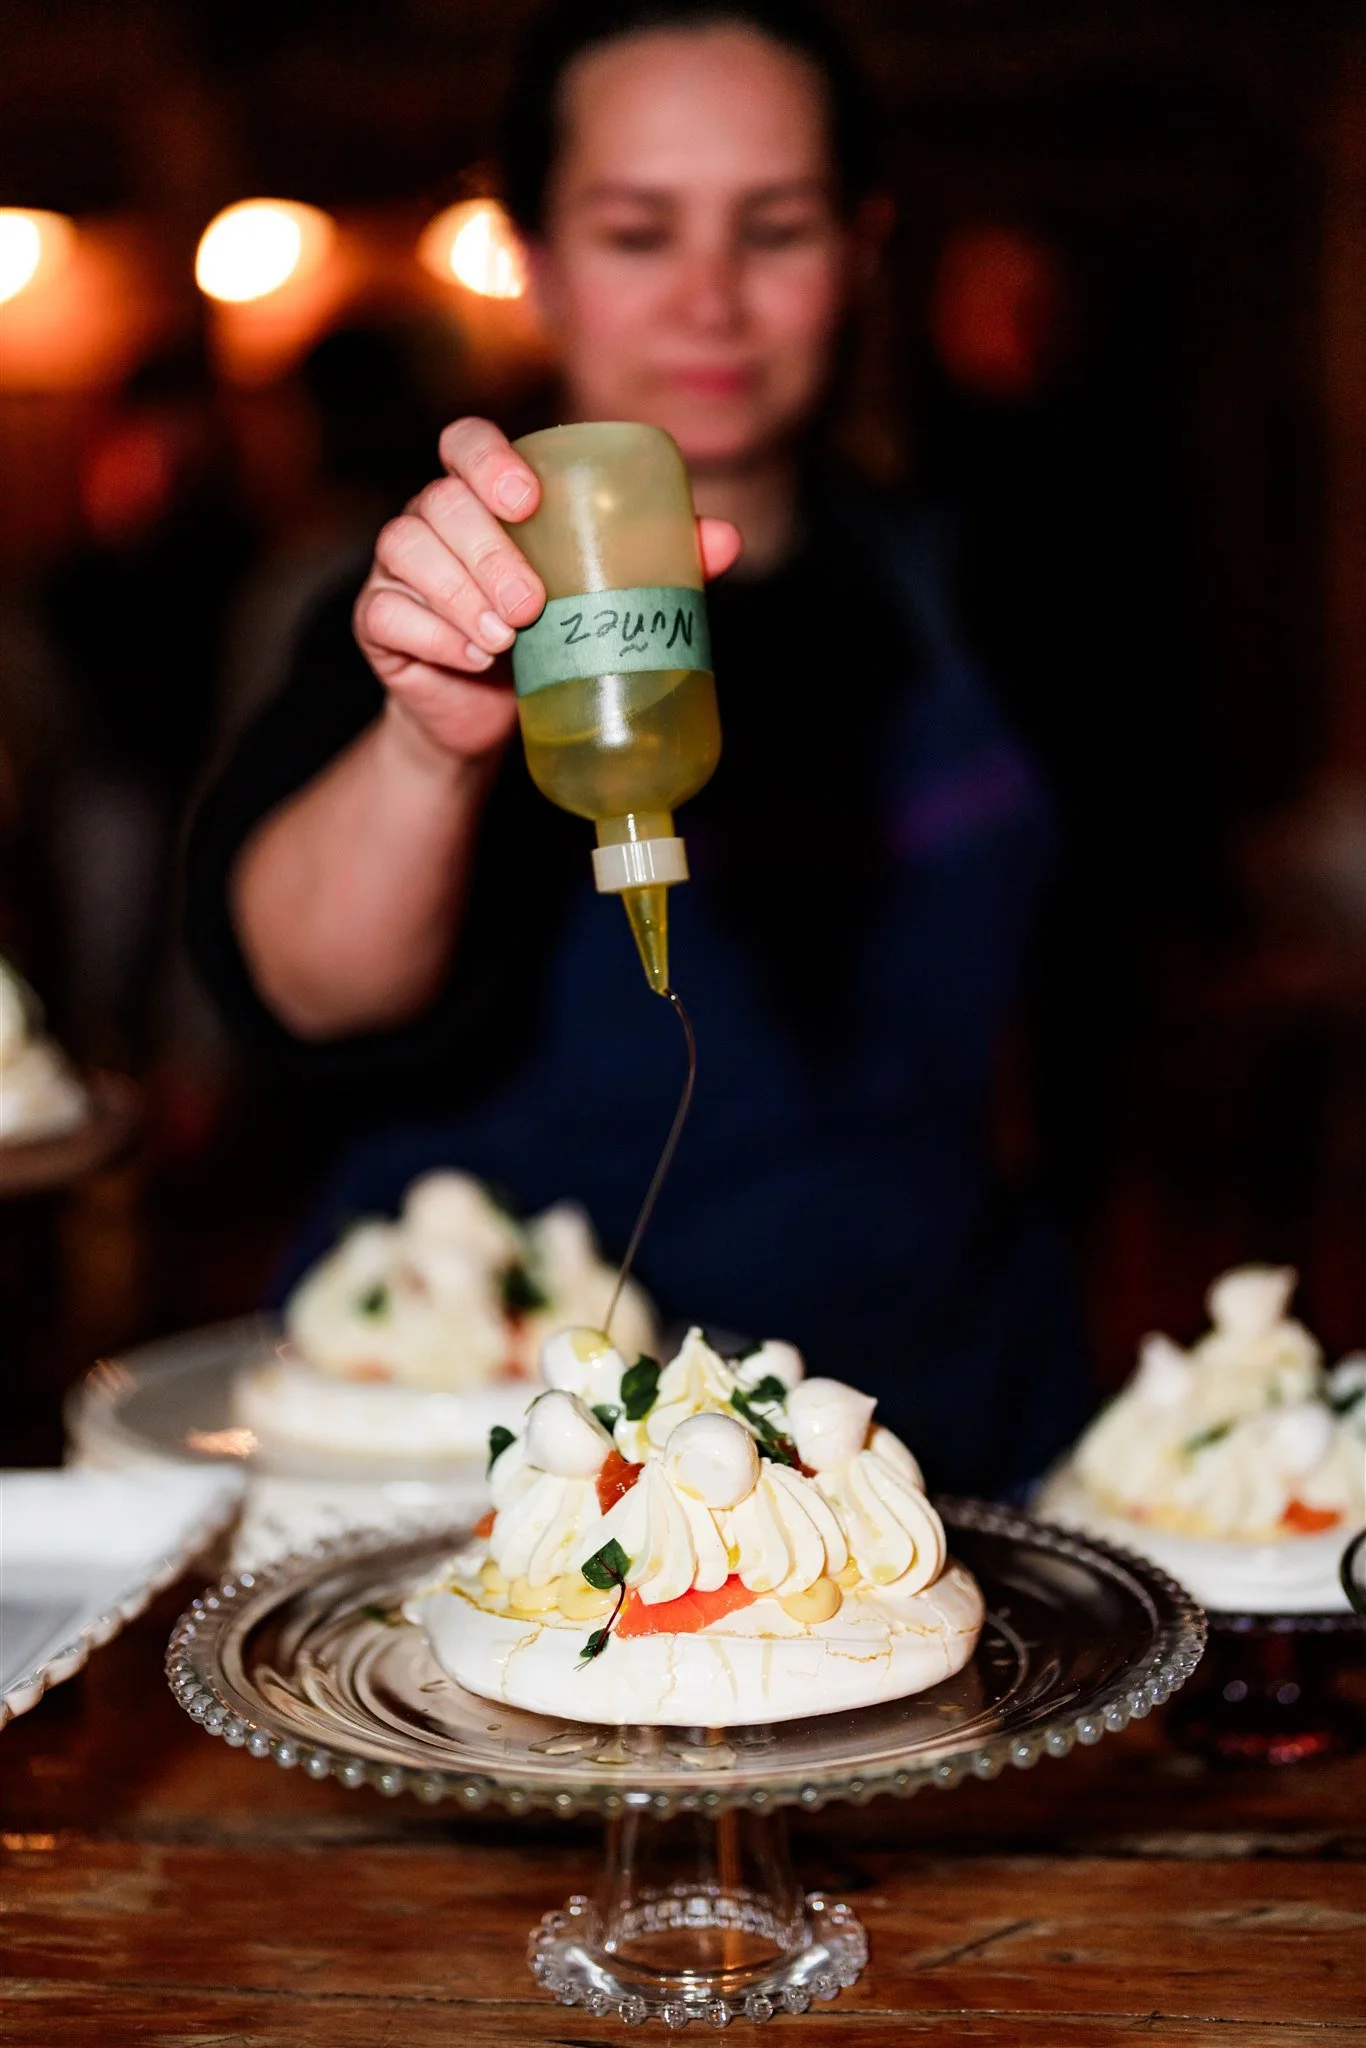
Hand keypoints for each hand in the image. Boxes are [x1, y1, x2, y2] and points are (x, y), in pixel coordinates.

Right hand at [354, 417, 741, 764]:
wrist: (494, 719)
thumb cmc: (553, 639)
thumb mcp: (603, 598)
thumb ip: (658, 561)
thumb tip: (725, 540)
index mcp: (484, 495)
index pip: (465, 443)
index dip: (488, 458)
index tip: (526, 496)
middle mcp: (433, 518)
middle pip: (441, 502)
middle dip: (488, 551)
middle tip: (531, 606)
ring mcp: (398, 567)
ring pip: (407, 549)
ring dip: (457, 594)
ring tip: (505, 640)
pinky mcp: (378, 620)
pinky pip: (387, 611)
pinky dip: (431, 634)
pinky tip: (470, 657)